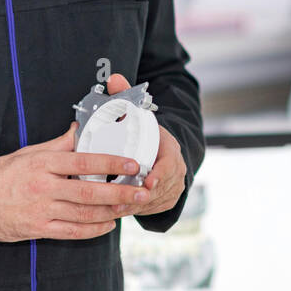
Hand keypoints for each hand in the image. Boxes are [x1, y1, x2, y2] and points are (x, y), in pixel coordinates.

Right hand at [0, 120, 150, 242]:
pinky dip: (93, 230)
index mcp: (44, 164)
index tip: (132, 164)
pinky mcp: (39, 229)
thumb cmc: (3, 174)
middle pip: (89, 191)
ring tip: (130, 207)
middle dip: (119, 193)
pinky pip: (71, 232)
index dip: (111, 162)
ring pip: (84, 214)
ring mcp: (42, 210)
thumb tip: (80, 129)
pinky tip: (109, 225)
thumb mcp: (28, 153)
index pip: (83, 161)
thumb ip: (58, 144)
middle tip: (141, 192)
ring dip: (111, 212)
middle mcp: (44, 187)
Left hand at [102, 73, 187, 217]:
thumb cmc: (146, 132)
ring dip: (136, 205)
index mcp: (171, 148)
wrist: (163, 151)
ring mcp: (173, 186)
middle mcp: (177, 169)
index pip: (170, 163)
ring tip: (115, 208)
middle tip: (120, 200)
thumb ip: (124, 95)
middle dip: (141, 195)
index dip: (160, 173)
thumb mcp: (137, 113)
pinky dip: (138, 211)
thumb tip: (113, 78)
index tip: (146, 180)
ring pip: (156, 200)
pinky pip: (154, 209)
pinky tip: (120, 212)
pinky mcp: (167, 199)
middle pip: (161, 186)